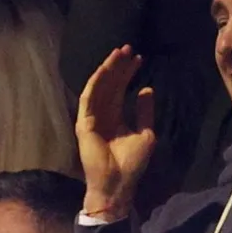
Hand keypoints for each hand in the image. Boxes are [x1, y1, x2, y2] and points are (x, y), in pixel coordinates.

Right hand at [76, 46, 155, 218]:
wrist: (118, 183)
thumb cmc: (131, 163)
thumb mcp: (146, 133)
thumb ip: (145, 111)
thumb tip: (147, 89)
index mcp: (115, 117)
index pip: (120, 89)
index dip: (128, 73)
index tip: (139, 59)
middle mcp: (102, 114)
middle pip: (109, 84)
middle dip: (118, 66)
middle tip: (129, 48)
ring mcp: (91, 118)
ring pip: (99, 87)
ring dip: (107, 70)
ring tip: (119, 54)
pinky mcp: (84, 123)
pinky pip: (89, 99)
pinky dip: (96, 83)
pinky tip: (104, 70)